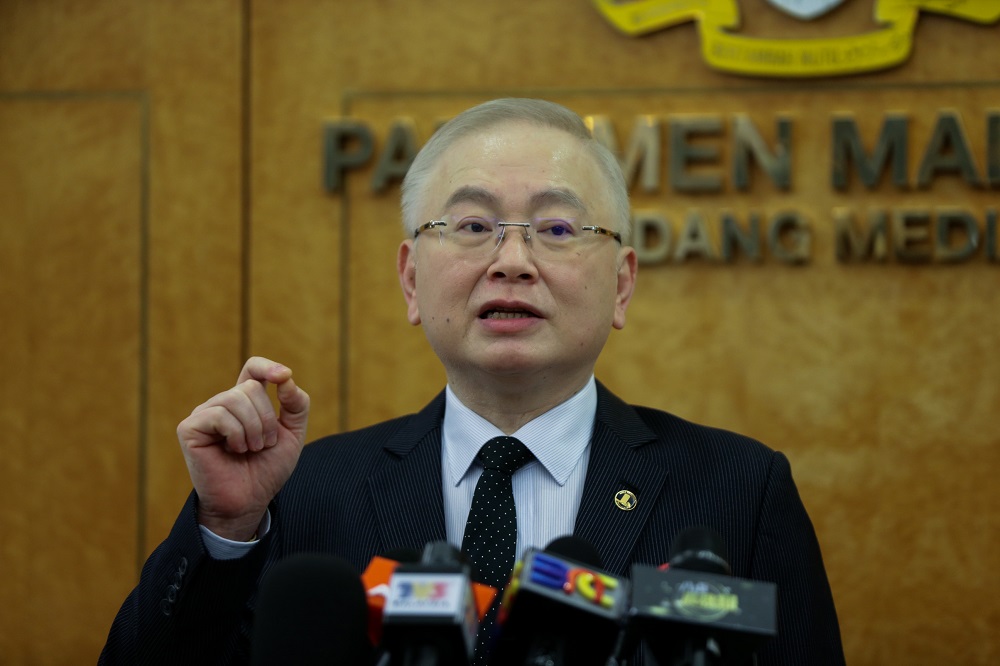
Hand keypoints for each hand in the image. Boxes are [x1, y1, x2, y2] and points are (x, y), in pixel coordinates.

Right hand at [177, 357, 309, 539]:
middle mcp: (222, 403)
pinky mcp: (190, 428)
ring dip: (253, 430)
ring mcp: (204, 414)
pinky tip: (233, 451)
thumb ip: (296, 404)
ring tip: (250, 450)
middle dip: (266, 419)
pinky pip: (220, 415)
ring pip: (237, 399)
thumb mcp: (292, 434)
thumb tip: (285, 378)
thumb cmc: (267, 469)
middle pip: (251, 387)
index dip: (268, 367)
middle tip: (263, 445)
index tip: (283, 376)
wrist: (249, 501)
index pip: (253, 368)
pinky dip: (236, 435)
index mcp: (245, 402)